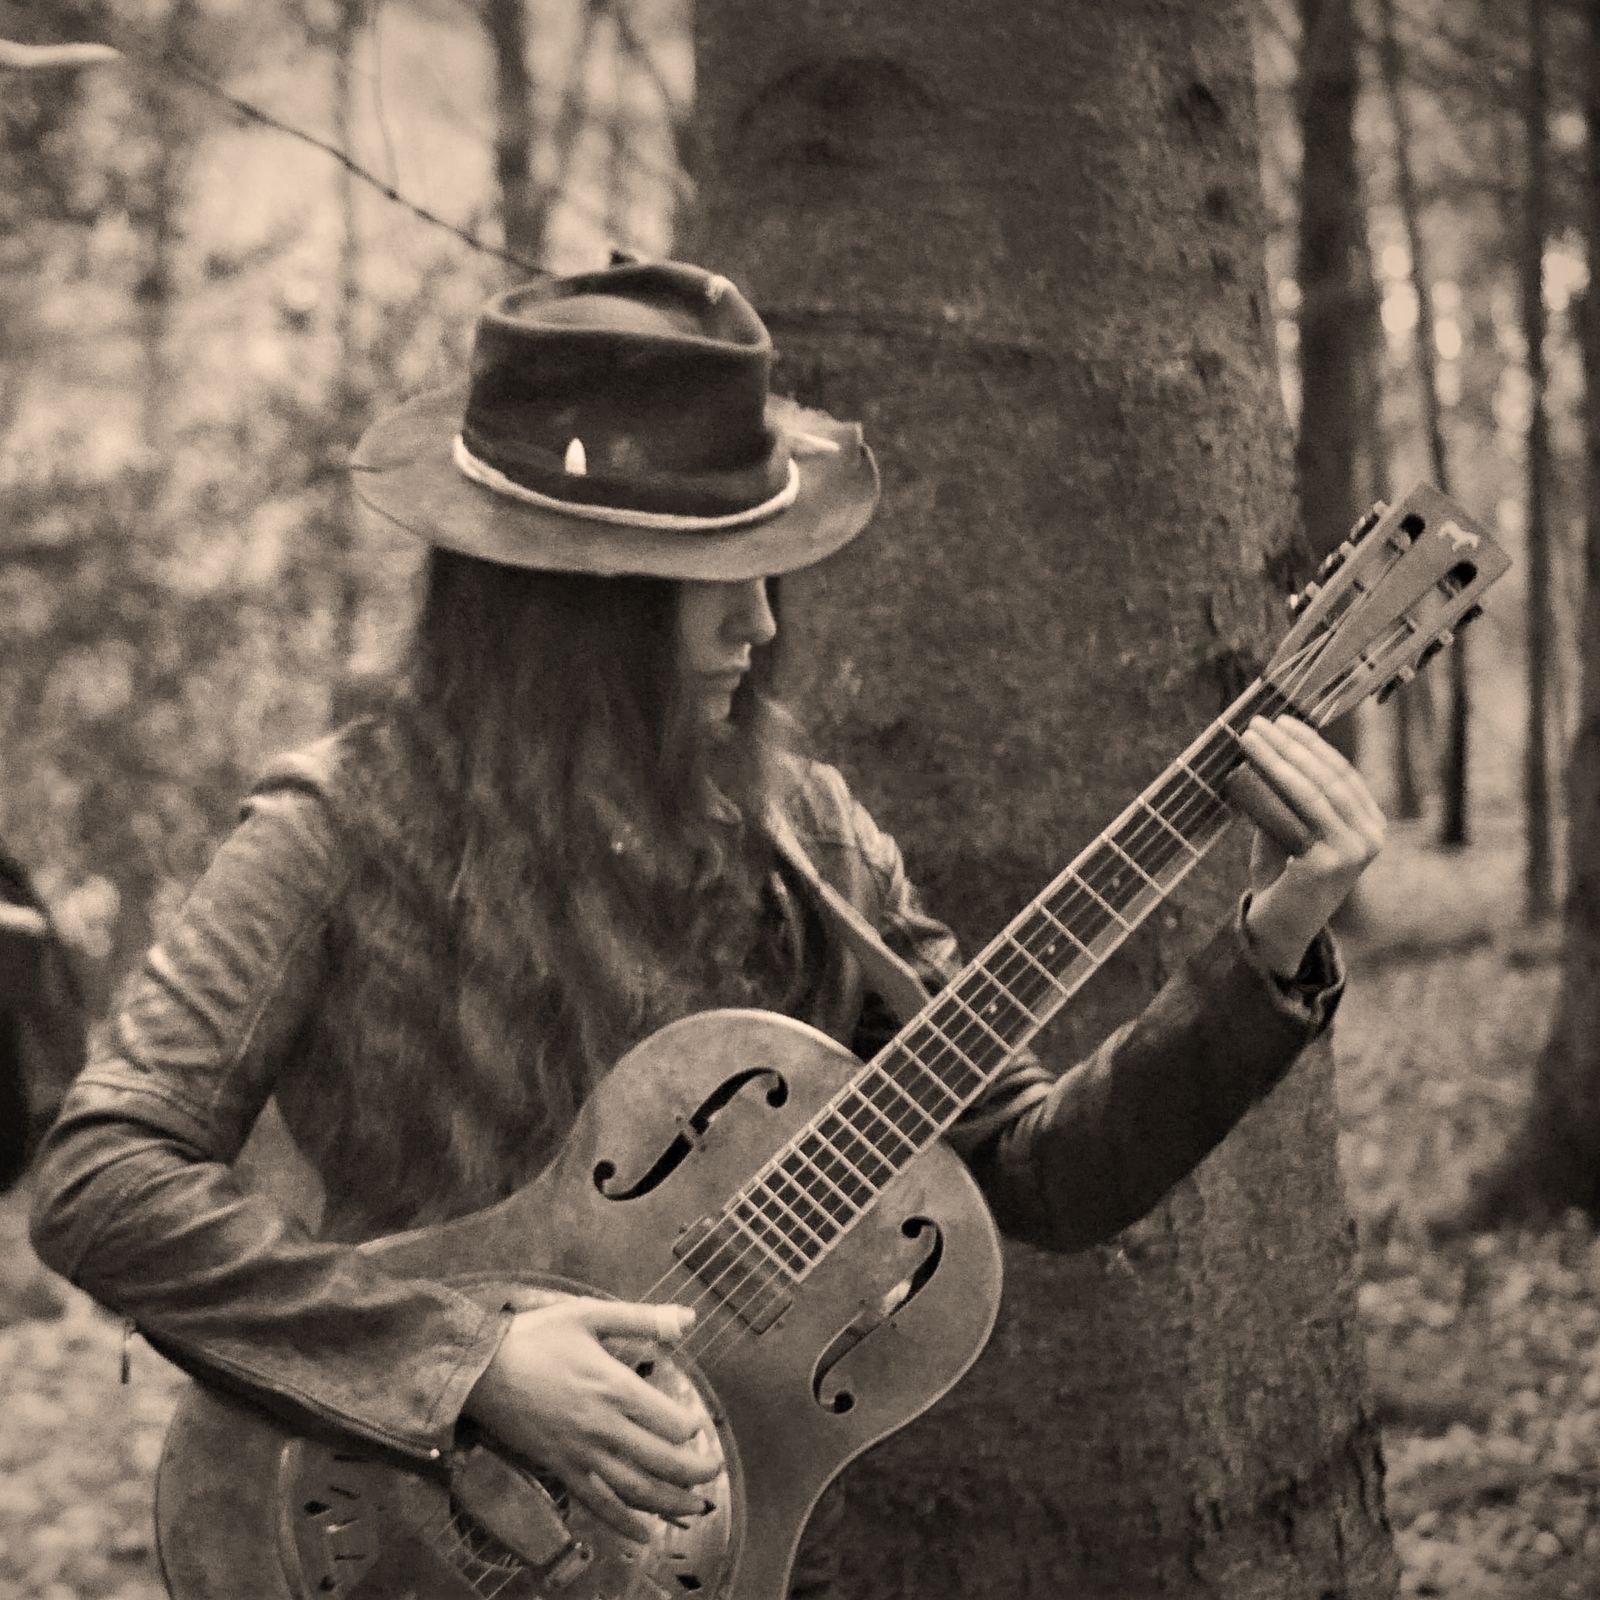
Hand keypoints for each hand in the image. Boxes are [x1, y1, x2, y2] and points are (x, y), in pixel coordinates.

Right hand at [463, 1296, 723, 1543]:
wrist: (479, 1370)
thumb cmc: (536, 1337)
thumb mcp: (590, 1315)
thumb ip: (642, 1319)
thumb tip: (689, 1319)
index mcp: (615, 1386)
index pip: (671, 1422)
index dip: (692, 1428)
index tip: (697, 1426)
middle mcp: (603, 1426)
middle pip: (661, 1461)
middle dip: (694, 1473)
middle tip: (712, 1473)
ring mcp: (581, 1453)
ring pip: (636, 1489)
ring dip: (670, 1503)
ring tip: (695, 1508)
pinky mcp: (560, 1469)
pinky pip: (598, 1503)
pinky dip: (624, 1522)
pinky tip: (643, 1533)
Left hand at [1235, 716, 1385, 975]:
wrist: (1276, 930)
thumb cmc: (1280, 877)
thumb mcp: (1288, 829)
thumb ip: (1287, 796)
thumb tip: (1266, 748)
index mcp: (1370, 824)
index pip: (1341, 772)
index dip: (1311, 743)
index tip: (1281, 721)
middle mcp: (1371, 836)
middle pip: (1329, 776)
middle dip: (1291, 745)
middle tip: (1259, 722)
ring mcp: (1355, 851)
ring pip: (1314, 790)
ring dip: (1279, 758)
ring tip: (1250, 737)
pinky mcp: (1330, 863)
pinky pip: (1300, 813)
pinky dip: (1275, 784)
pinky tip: (1251, 768)